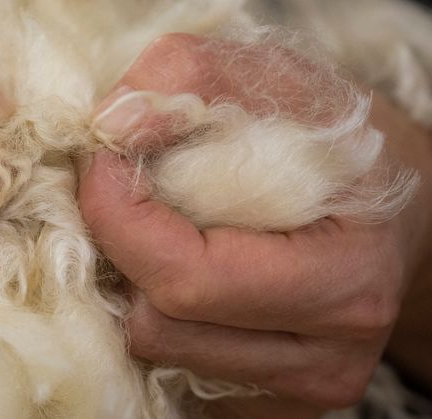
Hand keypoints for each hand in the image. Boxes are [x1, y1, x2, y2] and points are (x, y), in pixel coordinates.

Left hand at [79, 34, 431, 416]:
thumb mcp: (291, 84)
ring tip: (160, 231)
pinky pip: (174, 371)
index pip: (189, 276)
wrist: (404, 220)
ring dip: (135, 285)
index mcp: (344, 279)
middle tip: (122, 193)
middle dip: (119, 252)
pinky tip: (182, 273)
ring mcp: (298, 391)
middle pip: (159, 326)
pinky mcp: (270, 407)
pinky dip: (158, 315)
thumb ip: (197, 77)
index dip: (118, 216)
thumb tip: (116, 124)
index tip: (102, 160)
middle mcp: (326, 359)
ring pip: (157, 354)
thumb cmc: (349, 151)